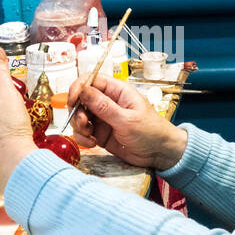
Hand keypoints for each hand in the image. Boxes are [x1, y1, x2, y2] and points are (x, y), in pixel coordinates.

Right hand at [67, 73, 186, 169]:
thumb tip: (84, 91)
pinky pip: (83, 131)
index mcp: (118, 91)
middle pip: (82, 98)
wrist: (160, 154)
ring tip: (90, 136)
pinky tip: (93, 143)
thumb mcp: (127, 120)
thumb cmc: (152, 132)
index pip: (92, 80)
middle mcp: (108, 102)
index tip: (73, 100)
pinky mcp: (100, 132)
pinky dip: (83, 137)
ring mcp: (103, 117)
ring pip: (80, 116)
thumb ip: (104, 107)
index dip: (79, 87)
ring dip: (79, 126)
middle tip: (83, 123)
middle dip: (77, 111)